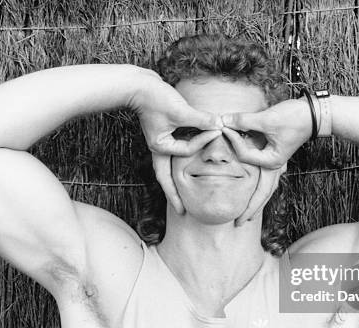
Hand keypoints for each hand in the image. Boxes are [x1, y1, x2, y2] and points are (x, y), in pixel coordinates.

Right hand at [131, 68, 222, 212]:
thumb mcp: (180, 109)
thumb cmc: (155, 97)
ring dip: (176, 182)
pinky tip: (188, 168)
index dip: (202, 141)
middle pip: (166, 178)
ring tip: (183, 198)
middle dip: (173, 195)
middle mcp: (159, 148)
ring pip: (169, 168)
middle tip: (182, 212)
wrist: (138, 84)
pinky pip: (175, 153)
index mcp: (159, 147)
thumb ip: (200, 119)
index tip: (216, 130)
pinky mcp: (165, 134)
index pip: (186, 151)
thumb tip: (219, 125)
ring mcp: (161, 143)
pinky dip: (182, 160)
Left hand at [221, 98, 311, 168]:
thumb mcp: (267, 120)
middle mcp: (269, 159)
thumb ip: (245, 121)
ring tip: (229, 121)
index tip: (224, 126)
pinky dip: (246, 130)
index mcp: (271, 161)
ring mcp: (269, 150)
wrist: (316, 112)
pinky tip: (239, 121)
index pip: (244, 154)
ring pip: (247, 144)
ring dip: (238, 133)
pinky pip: (253, 137)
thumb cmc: (296, 119)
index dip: (233, 140)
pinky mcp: (269, 140)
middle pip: (244, 151)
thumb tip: (224, 120)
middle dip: (233, 138)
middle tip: (222, 124)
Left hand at [221, 127, 286, 226]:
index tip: (225, 128)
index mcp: (273, 162)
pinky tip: (255, 195)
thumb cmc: (294, 117)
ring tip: (247, 217)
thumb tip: (223, 121)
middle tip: (237, 224)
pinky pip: (266, 179)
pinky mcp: (277, 158)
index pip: (246, 157)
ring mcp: (277, 164)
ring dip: (257, 203)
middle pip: (262, 194)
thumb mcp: (268, 119)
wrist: (314, 114)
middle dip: (250, 209)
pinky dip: (260, 189)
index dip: (234, 141)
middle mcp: (275, 167)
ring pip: (266, 189)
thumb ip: (244, 120)